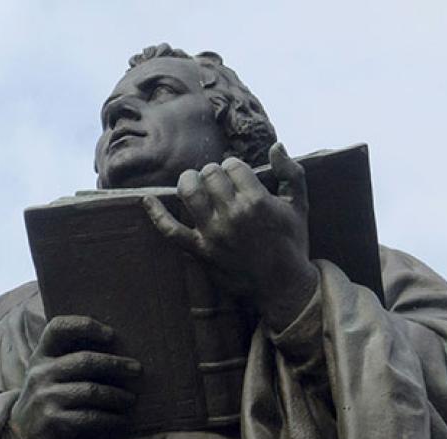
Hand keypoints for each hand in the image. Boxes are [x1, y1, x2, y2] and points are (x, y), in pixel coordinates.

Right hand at [5, 315, 140, 438]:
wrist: (19, 437)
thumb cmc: (45, 400)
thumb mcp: (47, 375)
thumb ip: (69, 359)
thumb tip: (116, 350)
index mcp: (41, 356)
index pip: (58, 328)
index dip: (85, 325)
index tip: (110, 334)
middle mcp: (41, 373)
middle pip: (85, 361)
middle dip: (116, 364)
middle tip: (137, 370)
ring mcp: (46, 397)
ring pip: (91, 391)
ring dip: (117, 395)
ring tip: (130, 399)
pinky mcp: (54, 420)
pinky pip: (90, 417)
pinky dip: (110, 419)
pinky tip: (121, 420)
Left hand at [142, 143, 318, 332]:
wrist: (282, 285)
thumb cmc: (291, 242)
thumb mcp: (299, 205)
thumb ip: (290, 172)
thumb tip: (276, 145)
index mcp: (257, 201)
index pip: (232, 165)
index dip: (233, 166)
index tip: (236, 175)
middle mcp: (232, 215)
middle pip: (209, 175)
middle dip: (212, 173)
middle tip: (217, 181)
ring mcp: (212, 233)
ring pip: (189, 193)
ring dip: (188, 182)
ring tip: (193, 182)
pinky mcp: (199, 250)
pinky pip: (170, 230)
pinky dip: (156, 214)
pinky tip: (147, 200)